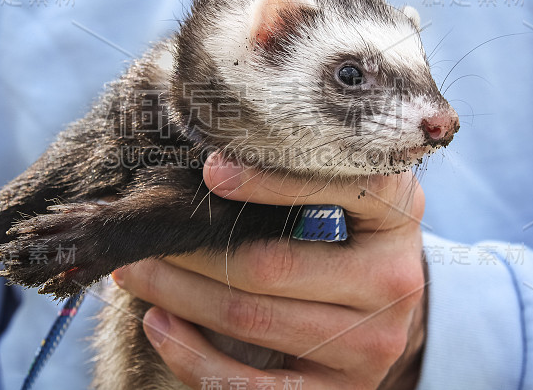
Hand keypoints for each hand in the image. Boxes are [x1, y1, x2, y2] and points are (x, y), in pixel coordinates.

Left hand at [113, 153, 427, 388]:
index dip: (267, 180)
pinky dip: (192, 356)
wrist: (393, 307)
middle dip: (190, 248)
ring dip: (177, 295)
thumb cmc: (352, 233)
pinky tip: (160, 325)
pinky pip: (251, 386)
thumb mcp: (351, 189)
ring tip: (136, 272)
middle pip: (269, 265)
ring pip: (249, 319)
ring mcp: (369, 344)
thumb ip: (306, 170)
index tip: (208, 170)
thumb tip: (210, 164)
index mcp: (395, 211)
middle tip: (145, 231)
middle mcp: (392, 279)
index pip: (334, 187)